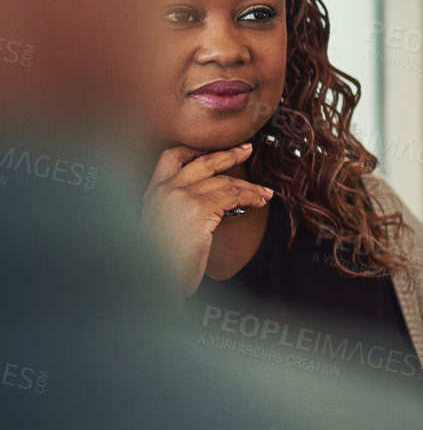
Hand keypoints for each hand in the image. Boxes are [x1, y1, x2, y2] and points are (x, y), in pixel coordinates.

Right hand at [142, 143, 272, 296]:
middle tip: (246, 150)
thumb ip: (176, 206)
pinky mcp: (198, 209)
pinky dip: (251, 196)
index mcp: (152, 192)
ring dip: (249, 186)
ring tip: (263, 193)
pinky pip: (233, 195)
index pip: (171, 158)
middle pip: (203, 162)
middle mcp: (165, 190)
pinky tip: (258, 201)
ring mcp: (181, 197)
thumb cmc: (162, 259)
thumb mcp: (162, 225)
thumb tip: (208, 197)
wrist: (156, 279)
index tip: (213, 150)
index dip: (195, 150)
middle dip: (229, 155)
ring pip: (224, 181)